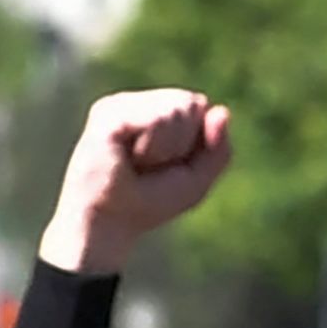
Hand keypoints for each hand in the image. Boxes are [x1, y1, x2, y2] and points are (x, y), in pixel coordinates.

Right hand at [38, 90, 231, 274]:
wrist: (108, 225)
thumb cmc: (147, 204)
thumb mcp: (197, 180)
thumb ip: (219, 148)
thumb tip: (218, 110)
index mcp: (152, 110)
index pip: (197, 105)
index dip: (192, 142)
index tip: (163, 166)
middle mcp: (133, 102)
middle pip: (191, 103)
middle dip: (182, 144)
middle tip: (148, 168)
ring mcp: (118, 104)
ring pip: (178, 108)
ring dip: (166, 149)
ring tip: (137, 165)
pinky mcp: (107, 113)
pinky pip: (158, 119)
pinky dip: (153, 147)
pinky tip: (127, 159)